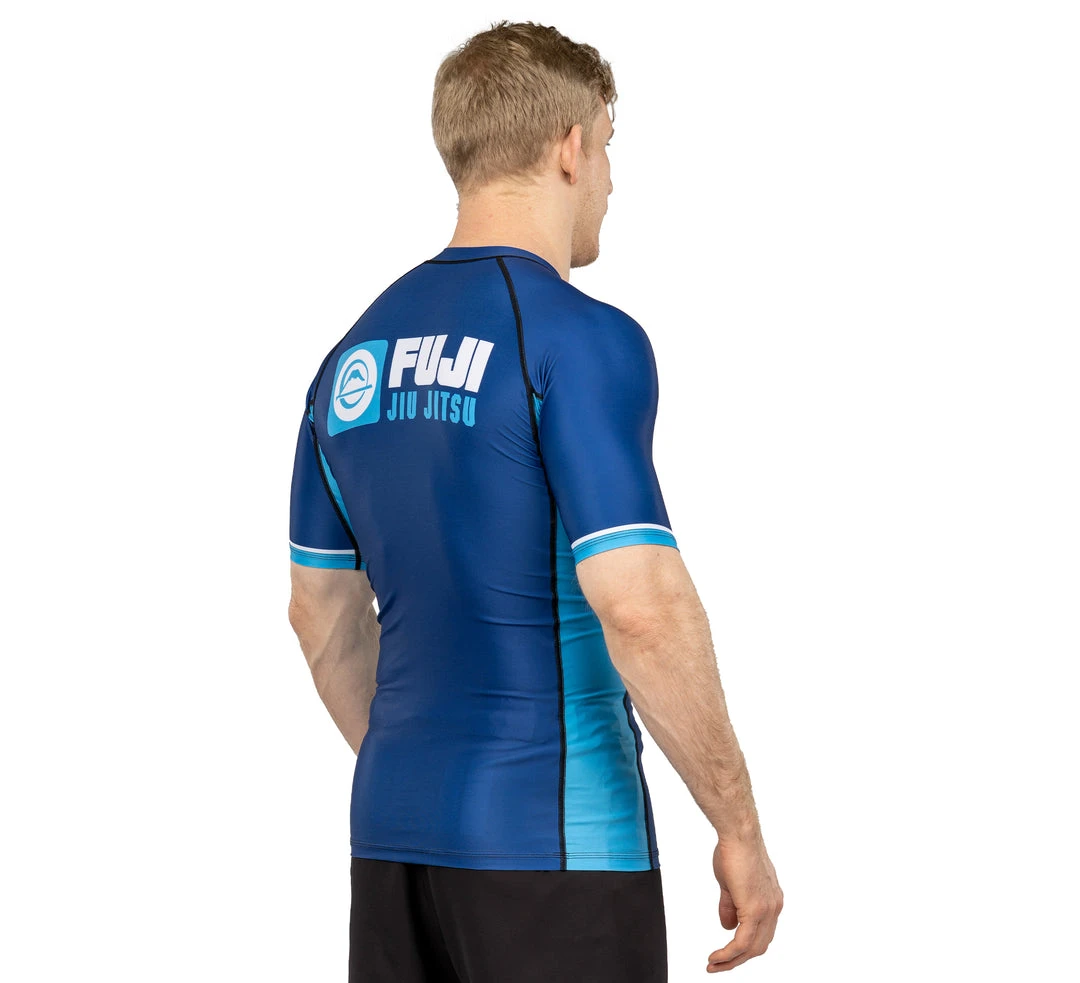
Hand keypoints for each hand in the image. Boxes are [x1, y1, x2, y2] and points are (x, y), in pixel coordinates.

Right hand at [706, 835, 782, 972]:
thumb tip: (727, 926)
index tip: (728, 954)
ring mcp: (767, 909)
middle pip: (758, 946)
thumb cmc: (735, 851)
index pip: (761, 934)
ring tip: (714, 964)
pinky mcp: (755, 909)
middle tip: (719, 965)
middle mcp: (773, 907)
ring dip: (731, 960)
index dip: (744, 948)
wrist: (738, 835)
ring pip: (751, 948)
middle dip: (737, 960)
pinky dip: (729, 954)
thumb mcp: (731, 884)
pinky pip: (742, 941)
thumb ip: (731, 906)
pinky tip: (717, 957)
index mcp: (771, 901)